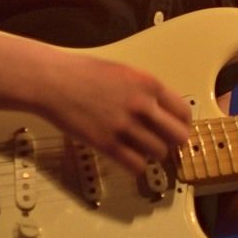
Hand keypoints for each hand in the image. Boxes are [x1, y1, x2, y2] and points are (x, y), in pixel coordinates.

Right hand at [36, 51, 192, 174]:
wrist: (53, 81)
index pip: (183, 112)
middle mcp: (141, 105)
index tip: (178, 130)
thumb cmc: (83, 73)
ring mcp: (125, 126)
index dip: (183, 124)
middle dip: (173, 142)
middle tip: (164, 143)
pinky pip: (136, 165)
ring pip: (158, 153)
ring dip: (152, 153)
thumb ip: (146, 90)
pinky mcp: (107, 144)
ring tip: (140, 147)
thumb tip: (163, 110)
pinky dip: (136, 165)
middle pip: (178, 137)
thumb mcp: (124, 72)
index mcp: (148, 84)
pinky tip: (128, 157)